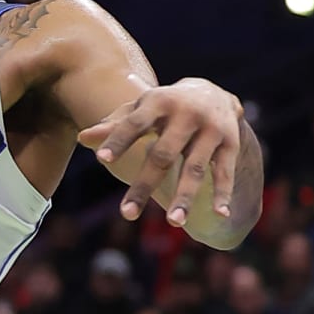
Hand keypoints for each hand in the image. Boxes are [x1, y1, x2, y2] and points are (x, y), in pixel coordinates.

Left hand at [80, 77, 243, 227]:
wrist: (212, 91)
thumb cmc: (164, 106)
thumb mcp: (141, 109)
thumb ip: (114, 125)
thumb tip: (82, 139)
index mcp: (158, 103)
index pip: (134, 124)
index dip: (118, 140)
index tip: (101, 160)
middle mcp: (186, 115)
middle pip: (162, 155)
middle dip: (144, 185)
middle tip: (126, 214)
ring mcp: (210, 129)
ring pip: (195, 168)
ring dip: (184, 196)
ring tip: (173, 222)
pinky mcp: (231, 143)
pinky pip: (225, 172)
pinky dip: (223, 193)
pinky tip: (219, 214)